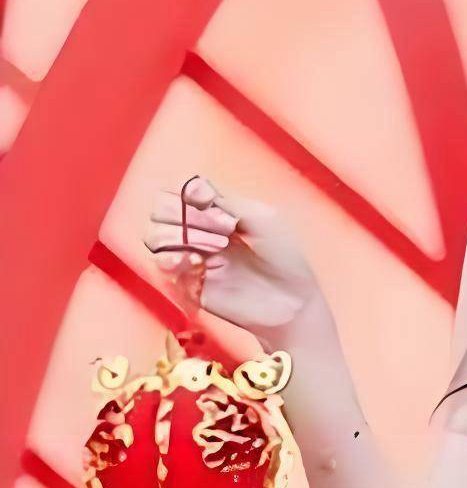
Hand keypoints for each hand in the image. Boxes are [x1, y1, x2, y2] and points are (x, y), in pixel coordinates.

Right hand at [141, 176, 328, 346]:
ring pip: (153, 236)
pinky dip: (174, 259)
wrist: (292, 301)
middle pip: (159, 212)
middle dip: (185, 215)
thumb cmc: (285, 257)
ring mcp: (191, 258)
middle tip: (223, 231)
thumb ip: (227, 200)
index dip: (186, 194)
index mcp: (215, 213)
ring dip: (181, 236)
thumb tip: (191, 187)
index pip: (177, 193)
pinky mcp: (188, 284)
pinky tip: (197, 262)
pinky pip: (163, 266)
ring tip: (218, 247)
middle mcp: (197, 232)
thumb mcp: (264, 218)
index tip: (212, 204)